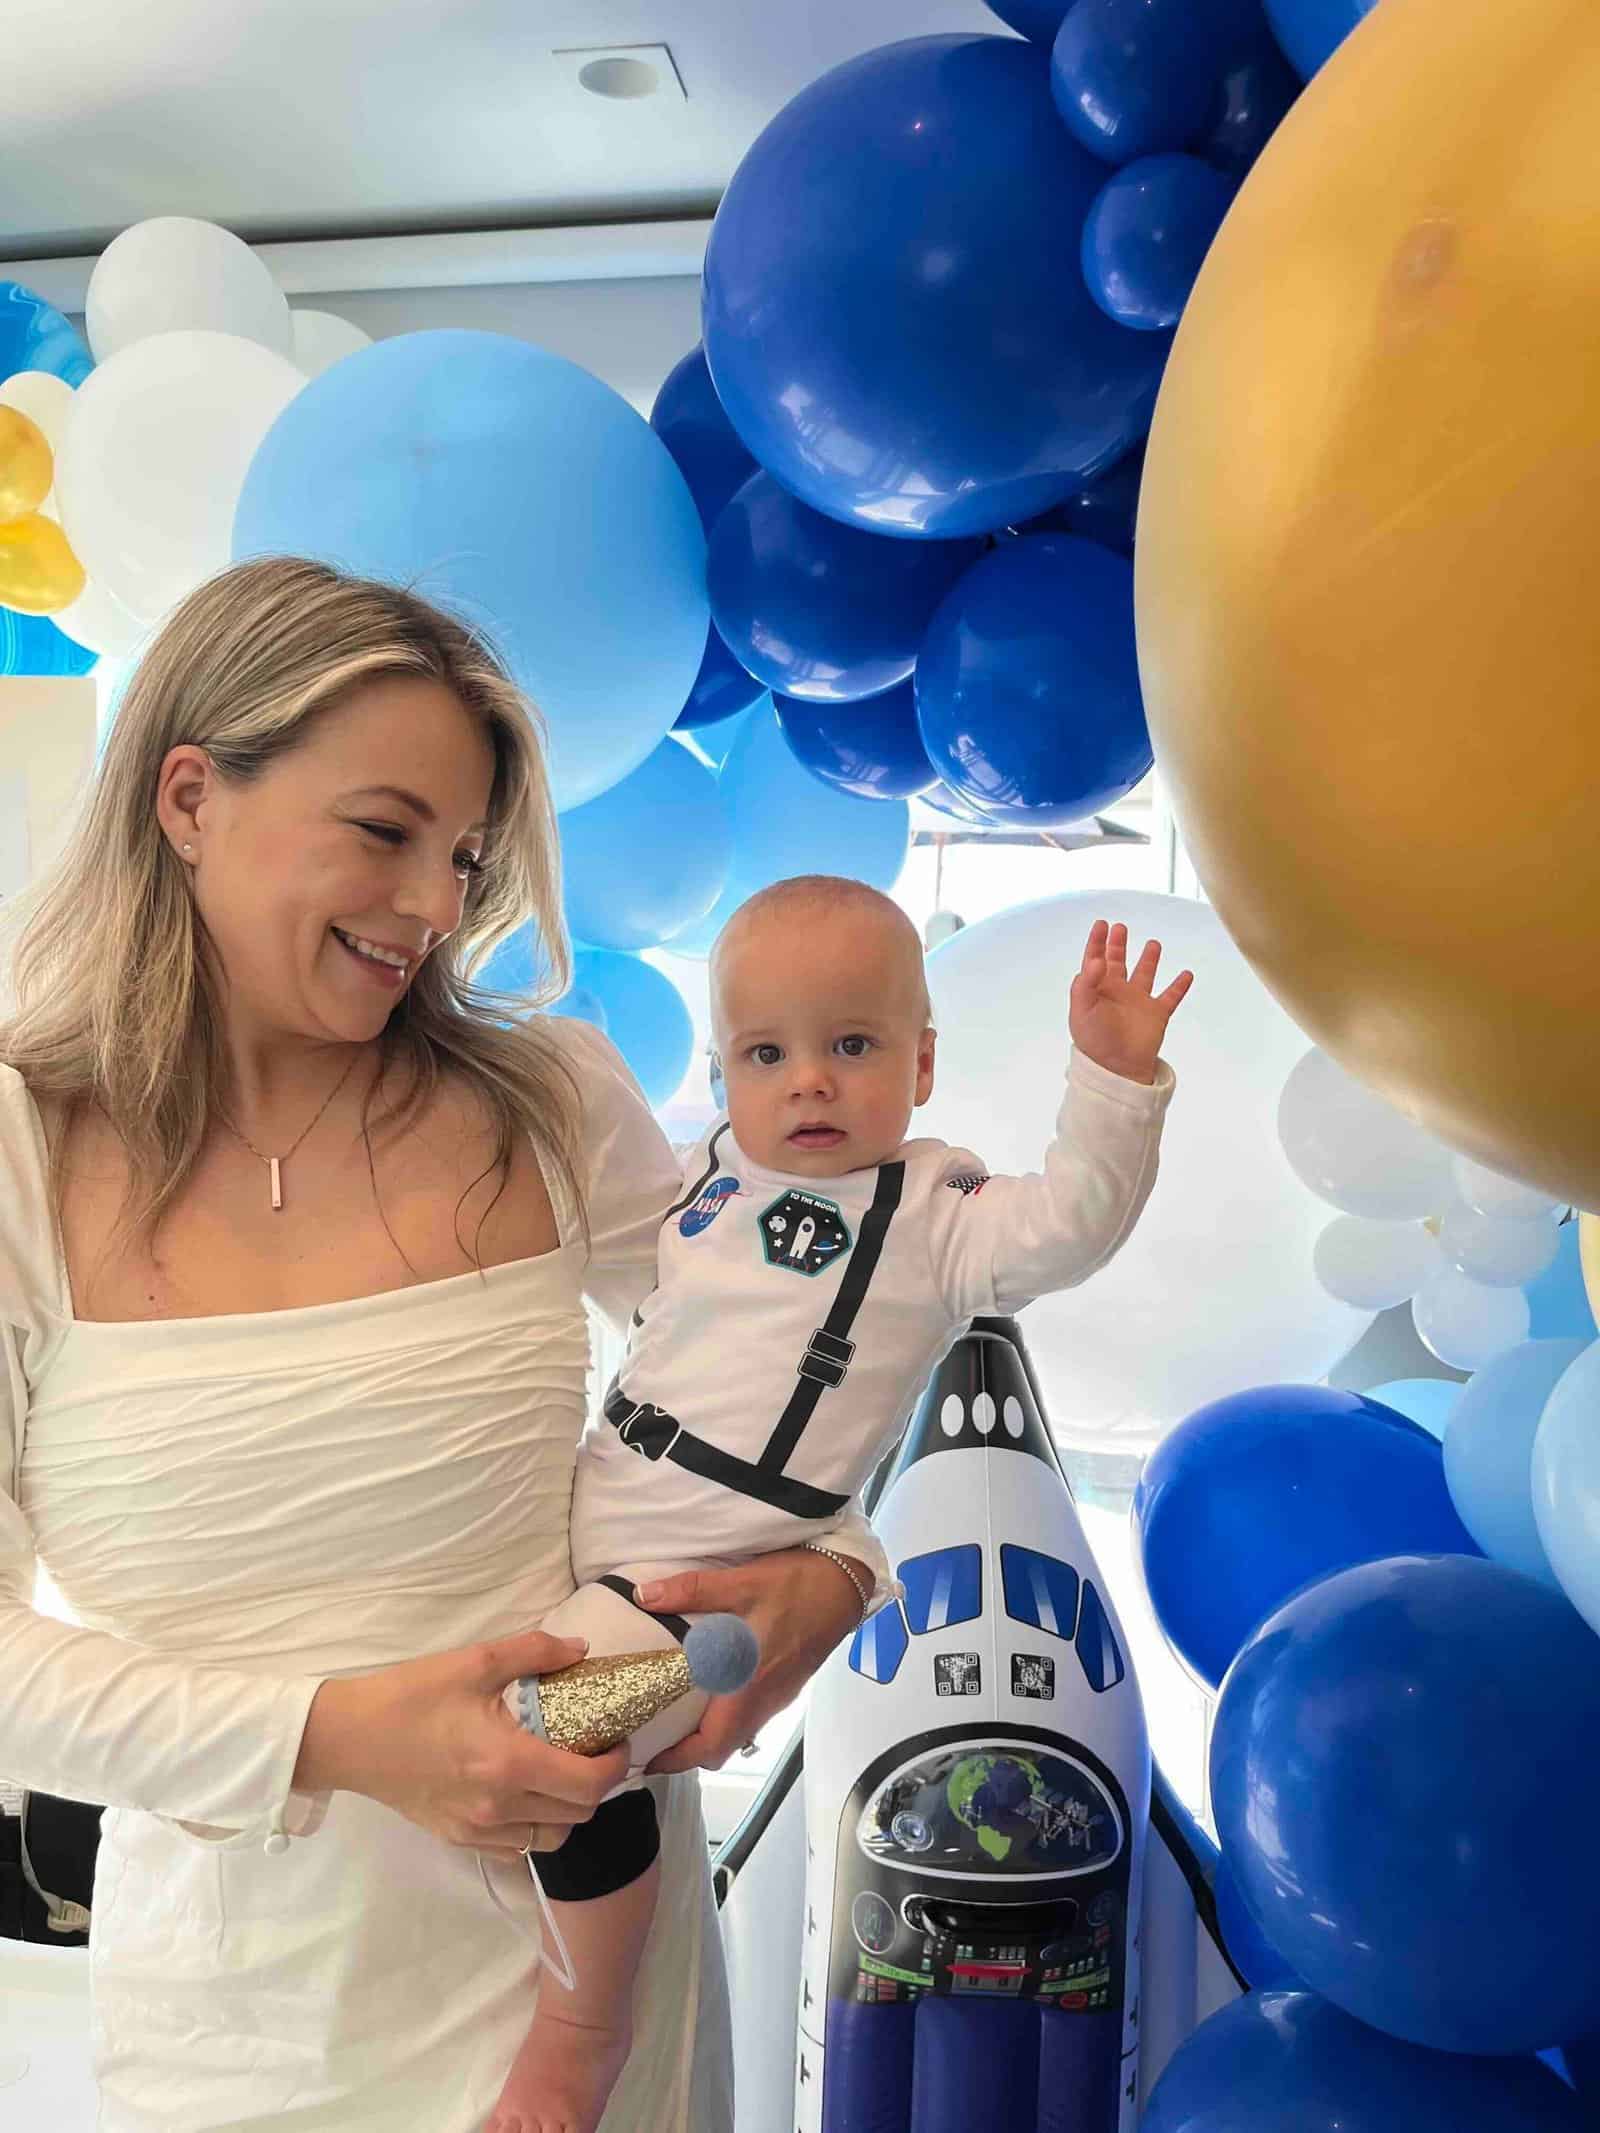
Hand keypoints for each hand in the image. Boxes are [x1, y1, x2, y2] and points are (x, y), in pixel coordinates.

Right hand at [295, 1629, 630, 1859]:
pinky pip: (518, 1848)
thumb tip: (581, 1650)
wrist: (349, 1739)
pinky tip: (528, 1792)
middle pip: (578, 1815)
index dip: (616, 1764)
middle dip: (598, 1785)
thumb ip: (535, 1651)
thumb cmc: (410, 1696)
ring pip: (552, 1838)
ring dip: (570, 1809)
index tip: (618, 1739)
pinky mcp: (459, 1841)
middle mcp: (498, 1807)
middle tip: (595, 1750)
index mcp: (508, 1763)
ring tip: (564, 1772)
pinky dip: (536, 1825)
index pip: (588, 1784)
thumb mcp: (475, 1661)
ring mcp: (477, 1832)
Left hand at [633, 1548, 864, 1773]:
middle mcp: (764, 1700)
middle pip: (722, 1748)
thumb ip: (691, 1590)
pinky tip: (711, 1689)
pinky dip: (726, 1717)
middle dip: (687, 1752)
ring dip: (707, 1735)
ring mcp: (778, 1695)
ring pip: (737, 1734)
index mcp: (749, 1685)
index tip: (649, 1757)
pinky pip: (751, 1716)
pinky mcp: (785, 1684)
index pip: (711, 1745)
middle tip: (656, 1735)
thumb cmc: (799, 1586)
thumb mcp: (741, 1583)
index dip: (677, 1759)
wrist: (845, 1583)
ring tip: (674, 1713)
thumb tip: (645, 1595)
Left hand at [1069, 918, 1192, 1084]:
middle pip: (1117, 962)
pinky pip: (1171, 997)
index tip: (1102, 924)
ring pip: (1145, 975)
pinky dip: (1180, 986)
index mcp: (1097, 989)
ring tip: (1153, 943)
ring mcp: (1138, 1003)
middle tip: (1120, 927)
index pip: (1095, 960)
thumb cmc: (1095, 1040)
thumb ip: (1086, 983)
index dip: (1097, 941)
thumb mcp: (1082, 1009)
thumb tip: (1096, 960)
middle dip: (1117, 945)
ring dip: (1149, 960)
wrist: (1117, 1068)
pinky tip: (1186, 974)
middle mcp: (1117, 993)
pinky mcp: (1156, 1014)